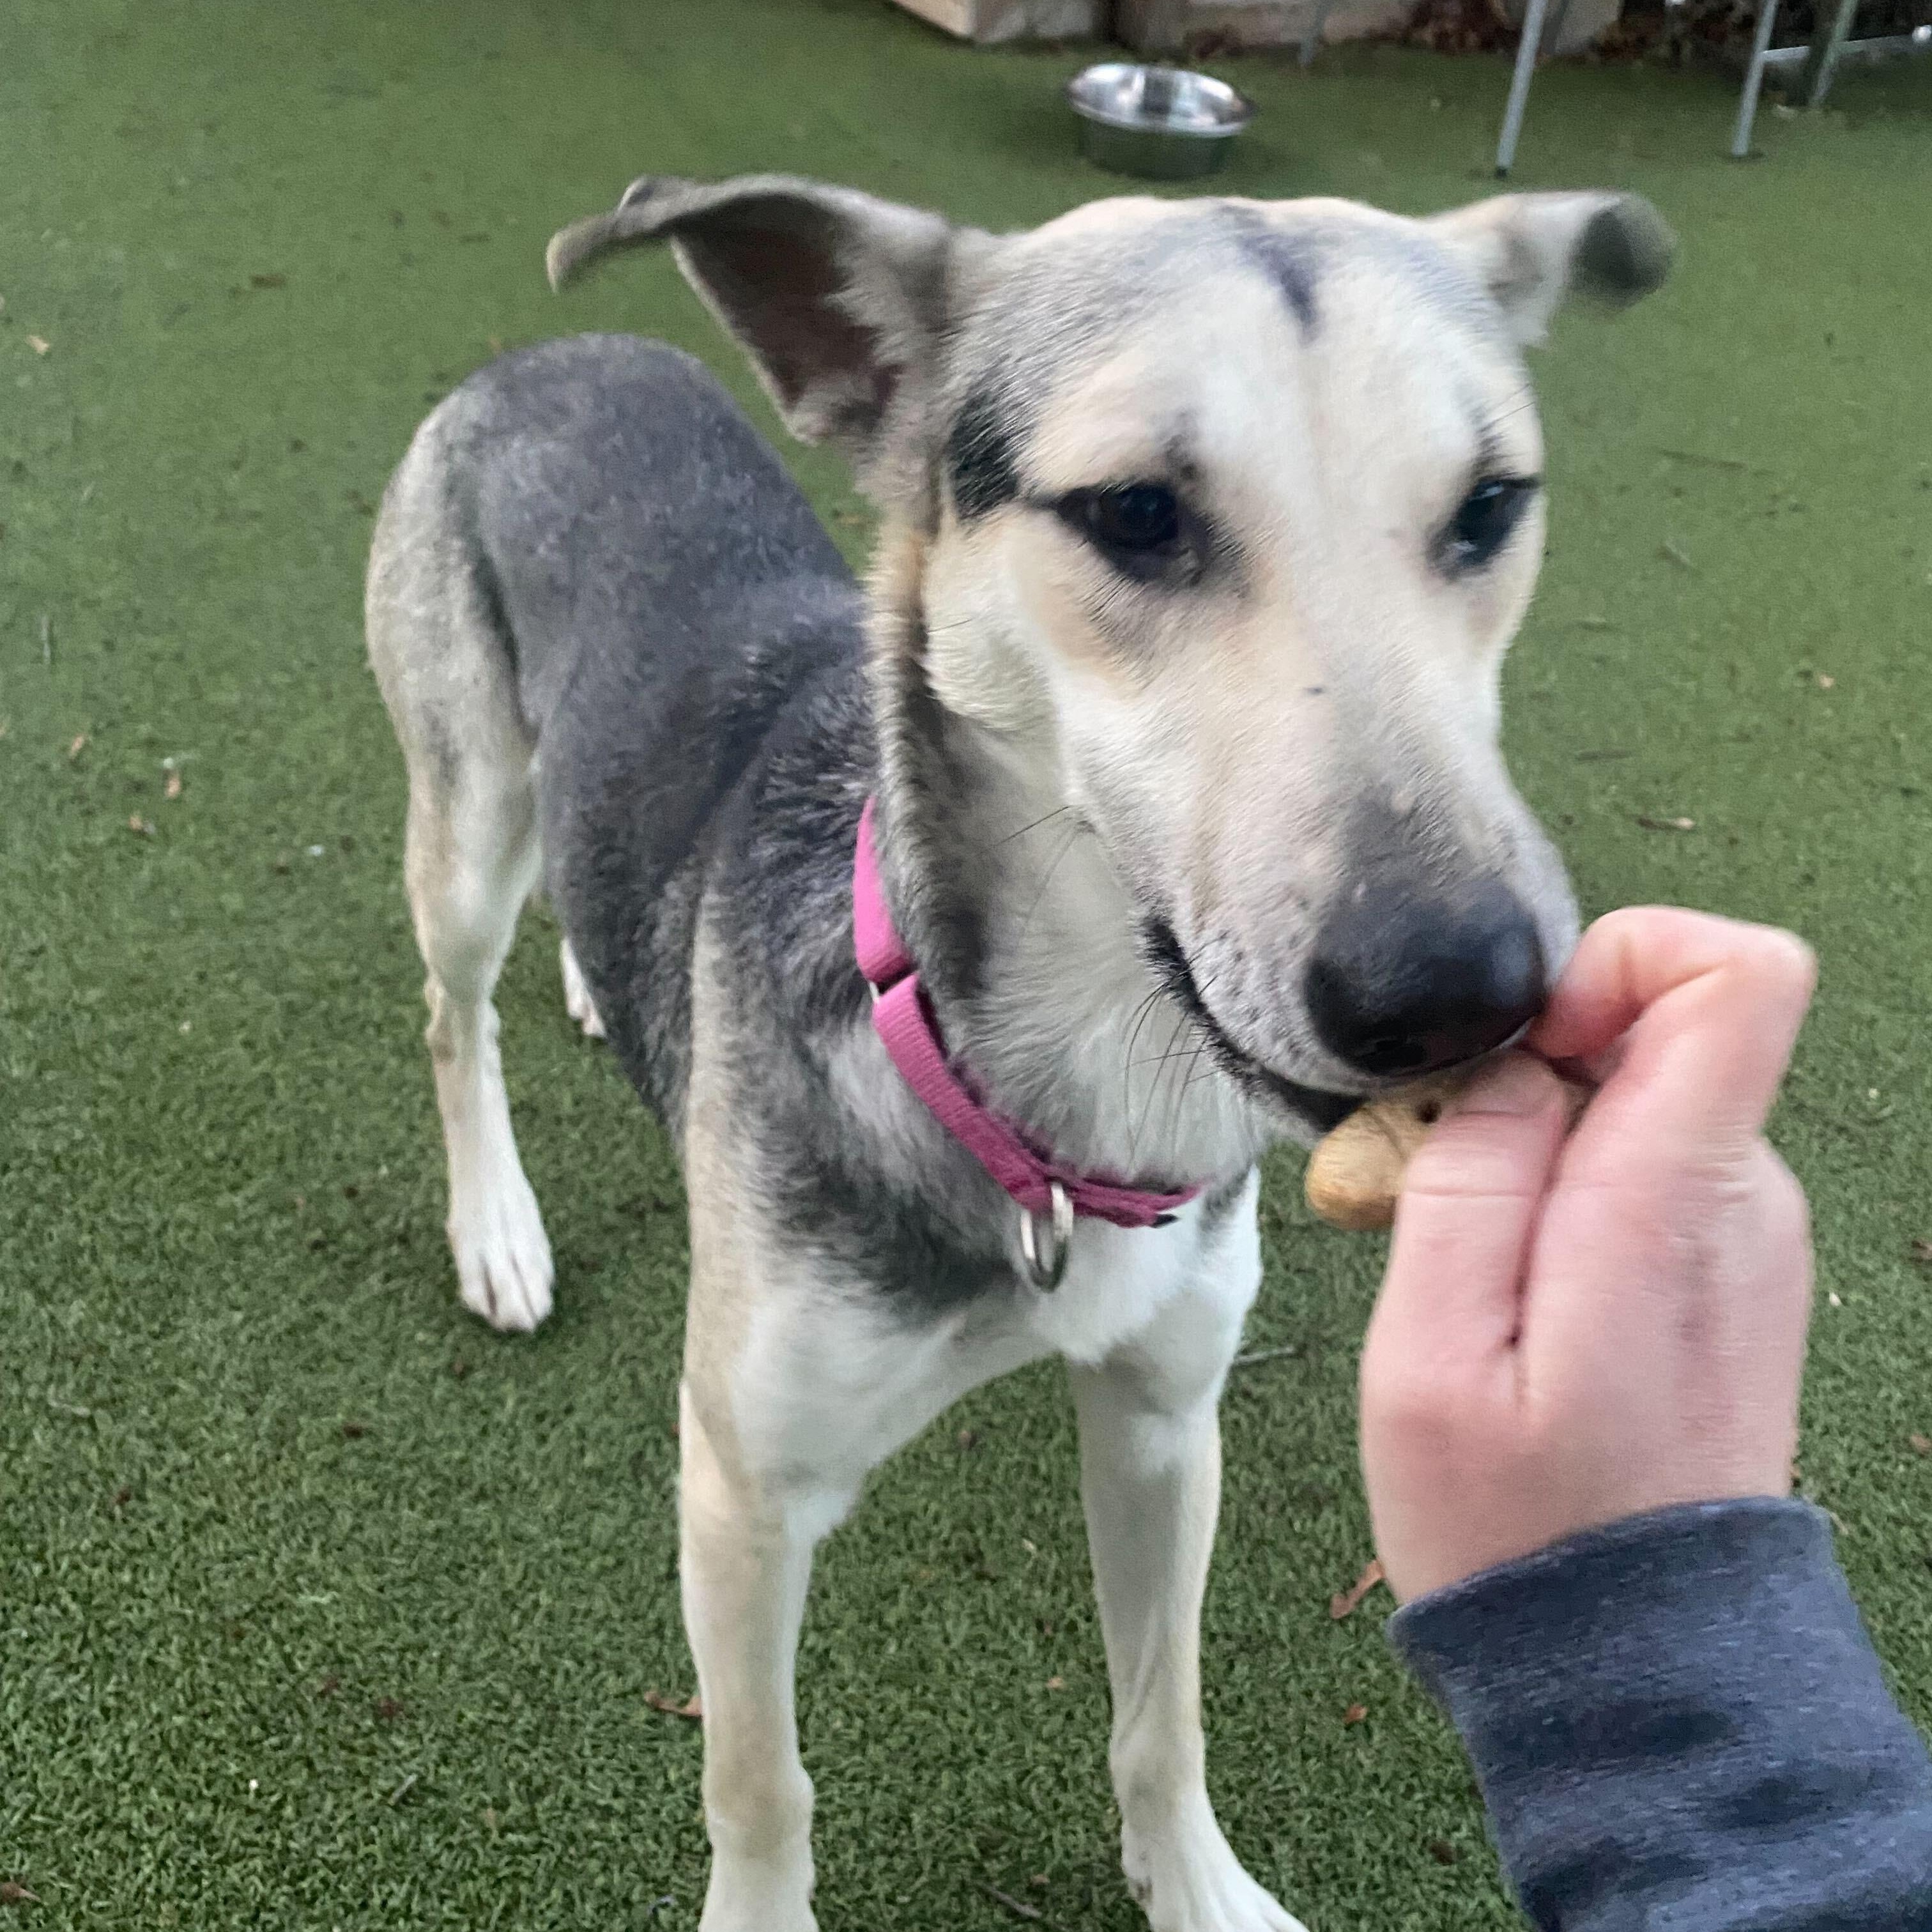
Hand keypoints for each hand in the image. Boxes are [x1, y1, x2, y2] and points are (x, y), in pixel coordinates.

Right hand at [1359, 907, 1817, 1603]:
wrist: (1637, 1669)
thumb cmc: (1516, 1525)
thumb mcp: (1431, 1354)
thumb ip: (1467, 1179)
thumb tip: (1509, 1066)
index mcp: (1674, 1202)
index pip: (1738, 975)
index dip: (1619, 956)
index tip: (1516, 1047)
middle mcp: (1740, 1201)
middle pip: (1652, 1031)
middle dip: (1520, 1078)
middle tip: (1425, 1196)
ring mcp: (1744, 1238)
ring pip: (1628, 1106)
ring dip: (1523, 1151)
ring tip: (1454, 1276)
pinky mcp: (1725, 1274)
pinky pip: (1636, 1174)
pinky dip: (1555, 1202)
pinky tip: (1500, 1302)